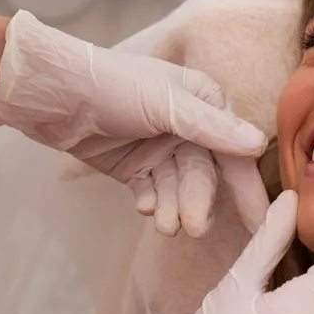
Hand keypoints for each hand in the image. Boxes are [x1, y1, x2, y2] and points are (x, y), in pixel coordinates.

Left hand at [0, 10, 269, 235]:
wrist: (53, 94)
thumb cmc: (113, 86)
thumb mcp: (167, 104)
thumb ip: (211, 128)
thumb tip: (259, 144)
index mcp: (203, 103)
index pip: (232, 150)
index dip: (245, 185)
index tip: (259, 221)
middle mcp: (186, 126)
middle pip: (203, 174)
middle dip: (198, 201)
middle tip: (192, 228)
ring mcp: (158, 147)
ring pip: (177, 187)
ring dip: (173, 206)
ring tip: (162, 224)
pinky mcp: (133, 166)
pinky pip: (152, 190)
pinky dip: (151, 202)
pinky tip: (143, 207)